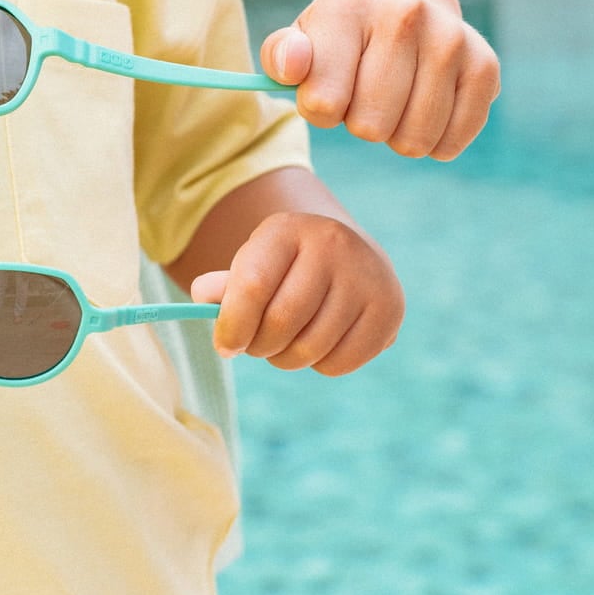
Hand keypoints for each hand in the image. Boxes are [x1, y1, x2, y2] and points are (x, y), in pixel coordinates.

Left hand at [189, 211, 402, 376]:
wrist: (348, 257)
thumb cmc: (285, 268)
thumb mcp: (252, 264)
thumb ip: (224, 285)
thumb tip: (204, 297)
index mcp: (287, 229)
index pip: (252, 286)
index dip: (232, 325)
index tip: (224, 346)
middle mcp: (332, 245)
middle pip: (282, 321)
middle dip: (258, 345)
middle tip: (254, 346)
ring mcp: (367, 276)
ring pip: (311, 347)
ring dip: (286, 359)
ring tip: (284, 345)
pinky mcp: (390, 310)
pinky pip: (341, 363)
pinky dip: (320, 365)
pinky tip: (318, 344)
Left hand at [260, 0, 499, 160]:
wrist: (404, 10)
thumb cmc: (338, 41)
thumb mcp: (298, 42)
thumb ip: (279, 57)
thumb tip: (293, 66)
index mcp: (347, 6)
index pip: (323, 102)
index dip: (318, 110)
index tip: (324, 89)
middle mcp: (406, 14)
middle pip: (369, 126)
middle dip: (357, 123)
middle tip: (362, 95)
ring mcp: (451, 39)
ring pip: (413, 140)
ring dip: (395, 134)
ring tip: (392, 100)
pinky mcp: (485, 67)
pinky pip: (451, 141)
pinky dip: (433, 143)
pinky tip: (422, 111)